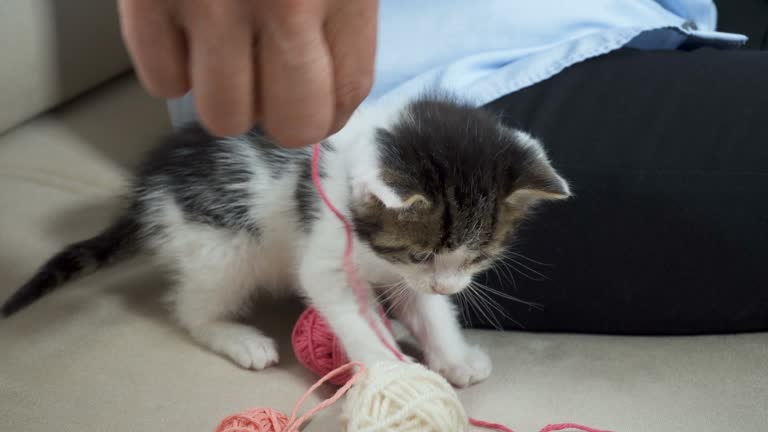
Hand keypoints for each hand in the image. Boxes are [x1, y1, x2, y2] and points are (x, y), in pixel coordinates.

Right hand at [118, 0, 377, 145]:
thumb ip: (338, 17)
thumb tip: (327, 90)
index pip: (346, 94)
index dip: (329, 113)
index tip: (317, 108)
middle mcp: (283, 6)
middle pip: (292, 125)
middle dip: (284, 119)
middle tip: (271, 87)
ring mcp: (212, 5)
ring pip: (224, 117)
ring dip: (228, 100)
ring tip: (226, 61)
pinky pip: (163, 82)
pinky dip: (173, 71)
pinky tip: (184, 40)